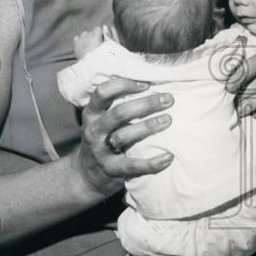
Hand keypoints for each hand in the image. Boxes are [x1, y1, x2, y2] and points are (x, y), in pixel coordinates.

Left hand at [73, 25, 108, 59]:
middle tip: (96, 44)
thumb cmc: (100, 58)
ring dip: (87, 37)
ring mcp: (81, 40)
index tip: (102, 38)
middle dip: (94, 36)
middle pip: (91, 32)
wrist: (88, 66)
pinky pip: (77, 38)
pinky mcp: (76, 44)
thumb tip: (106, 34)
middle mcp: (87, 36)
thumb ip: (107, 39)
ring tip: (89, 45)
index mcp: (95, 37)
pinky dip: (79, 40)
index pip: (98, 28)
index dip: (100, 33)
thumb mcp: (107, 48)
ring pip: (84, 34)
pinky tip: (82, 45)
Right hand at [74, 76, 174, 197]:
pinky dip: (151, 163)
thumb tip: (152, 81)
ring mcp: (100, 151)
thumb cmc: (104, 137)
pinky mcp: (111, 170)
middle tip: (168, 99)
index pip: (103, 92)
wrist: (87, 174)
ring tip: (168, 120)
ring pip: (123, 136)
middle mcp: (94, 130)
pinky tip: (168, 157)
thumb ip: (118, 103)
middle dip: (145, 104)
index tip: (147, 84)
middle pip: (119, 113)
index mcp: (92, 113)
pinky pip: (132, 166)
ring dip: (148, 127)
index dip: (124, 85)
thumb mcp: (103, 118)